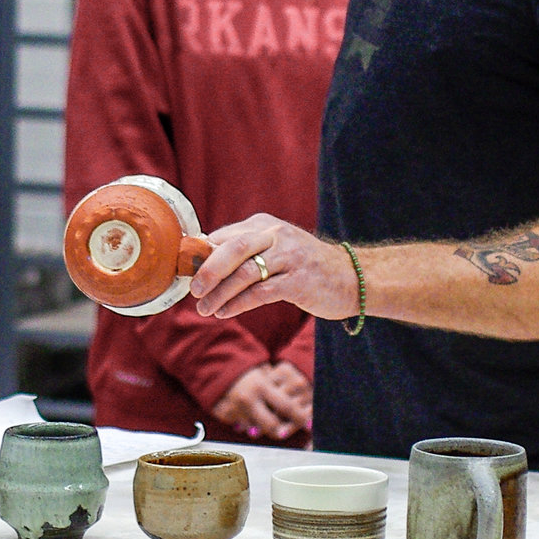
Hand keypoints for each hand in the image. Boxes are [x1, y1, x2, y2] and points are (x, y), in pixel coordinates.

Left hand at [190, 214, 357, 321]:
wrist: (351, 277)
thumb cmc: (305, 266)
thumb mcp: (275, 248)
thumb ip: (245, 251)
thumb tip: (203, 258)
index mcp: (265, 226)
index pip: (225, 237)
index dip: (202, 255)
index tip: (186, 272)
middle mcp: (276, 236)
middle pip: (232, 249)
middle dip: (208, 271)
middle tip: (193, 290)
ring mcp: (289, 258)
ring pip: (245, 274)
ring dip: (220, 294)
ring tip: (205, 308)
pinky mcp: (299, 281)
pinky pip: (261, 293)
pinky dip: (238, 304)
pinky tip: (225, 312)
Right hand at [210, 362, 312, 441]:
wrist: (215, 368)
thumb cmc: (245, 371)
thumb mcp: (264, 374)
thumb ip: (279, 389)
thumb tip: (301, 406)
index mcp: (262, 386)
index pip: (287, 406)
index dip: (301, 418)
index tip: (310, 425)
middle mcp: (249, 399)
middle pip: (272, 425)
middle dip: (282, 431)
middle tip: (285, 432)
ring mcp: (236, 409)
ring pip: (255, 429)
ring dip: (261, 428)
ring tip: (261, 422)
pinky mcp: (225, 415)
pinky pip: (240, 425)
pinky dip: (245, 424)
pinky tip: (245, 416)